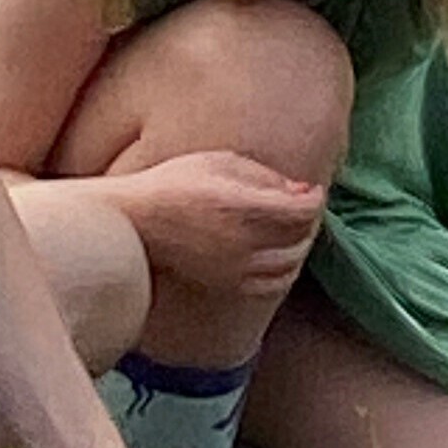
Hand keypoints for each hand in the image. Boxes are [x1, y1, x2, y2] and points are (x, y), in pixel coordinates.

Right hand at [122, 151, 325, 291]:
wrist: (133, 222)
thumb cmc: (173, 183)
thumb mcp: (219, 162)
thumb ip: (265, 176)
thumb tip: (302, 190)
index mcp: (241, 207)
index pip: (302, 211)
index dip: (315, 199)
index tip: (311, 190)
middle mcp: (242, 243)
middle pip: (302, 238)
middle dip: (310, 221)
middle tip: (304, 207)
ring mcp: (235, 269)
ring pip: (291, 265)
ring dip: (301, 246)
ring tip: (294, 230)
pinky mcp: (226, 284)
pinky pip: (272, 285)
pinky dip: (285, 271)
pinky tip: (280, 256)